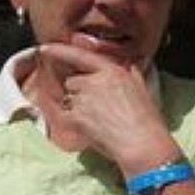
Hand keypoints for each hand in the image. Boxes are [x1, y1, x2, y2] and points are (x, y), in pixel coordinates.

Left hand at [38, 42, 177, 174]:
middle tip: (97, 109)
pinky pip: (64, 116)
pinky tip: (87, 129)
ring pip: (69, 99)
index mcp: (113, 72)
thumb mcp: (145, 91)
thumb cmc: (148, 123)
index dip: (60, 51)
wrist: (144, 146)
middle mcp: (96, 81)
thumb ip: (133, 75)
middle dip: (80, 93)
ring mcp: (84, 99)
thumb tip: (131, 66)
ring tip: (97, 122)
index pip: (81, 56)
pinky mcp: (76, 116)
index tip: (45, 48)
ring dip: (77, 108)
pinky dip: (71, 122)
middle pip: (73, 82)